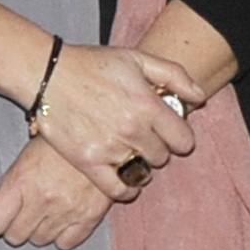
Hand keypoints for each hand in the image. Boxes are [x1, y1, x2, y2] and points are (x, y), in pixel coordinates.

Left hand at [0, 138, 112, 249]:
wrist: (102, 133)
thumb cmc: (60, 143)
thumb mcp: (26, 155)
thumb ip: (11, 184)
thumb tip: (1, 210)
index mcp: (21, 179)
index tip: (2, 215)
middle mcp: (42, 198)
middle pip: (15, 236)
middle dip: (18, 226)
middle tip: (28, 211)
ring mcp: (67, 209)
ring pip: (40, 240)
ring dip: (42, 229)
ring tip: (49, 209)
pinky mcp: (91, 216)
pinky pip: (66, 243)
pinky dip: (64, 235)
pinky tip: (65, 218)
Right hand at [30, 44, 203, 201]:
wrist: (49, 74)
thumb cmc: (93, 64)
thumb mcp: (138, 59)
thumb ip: (175, 75)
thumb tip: (200, 98)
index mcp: (148, 105)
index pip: (183, 139)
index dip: (180, 137)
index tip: (171, 134)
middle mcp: (132, 130)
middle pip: (162, 157)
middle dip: (158, 148)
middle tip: (145, 139)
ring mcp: (110, 148)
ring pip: (142, 172)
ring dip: (141, 166)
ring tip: (132, 154)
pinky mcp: (88, 162)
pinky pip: (116, 189)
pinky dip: (125, 190)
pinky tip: (125, 181)